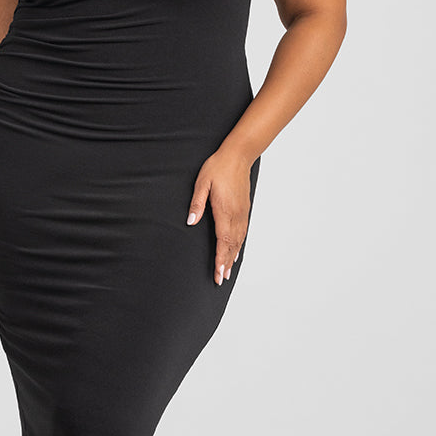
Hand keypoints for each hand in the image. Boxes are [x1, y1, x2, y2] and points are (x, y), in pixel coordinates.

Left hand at [185, 148, 253, 284]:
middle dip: (226, 264)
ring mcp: (242, 213)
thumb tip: (191, 221)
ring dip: (233, 257)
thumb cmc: (218, 167)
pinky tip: (236, 251)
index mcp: (224, 210)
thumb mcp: (202, 183)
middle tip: (222, 279)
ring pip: (239, 240)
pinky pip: (243, 232)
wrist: (238, 156)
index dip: (220, 260)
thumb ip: (196, 203)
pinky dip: (239, 245)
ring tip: (228, 271)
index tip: (219, 274)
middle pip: (232, 245)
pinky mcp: (244, 209)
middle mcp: (236, 215)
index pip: (223, 241)